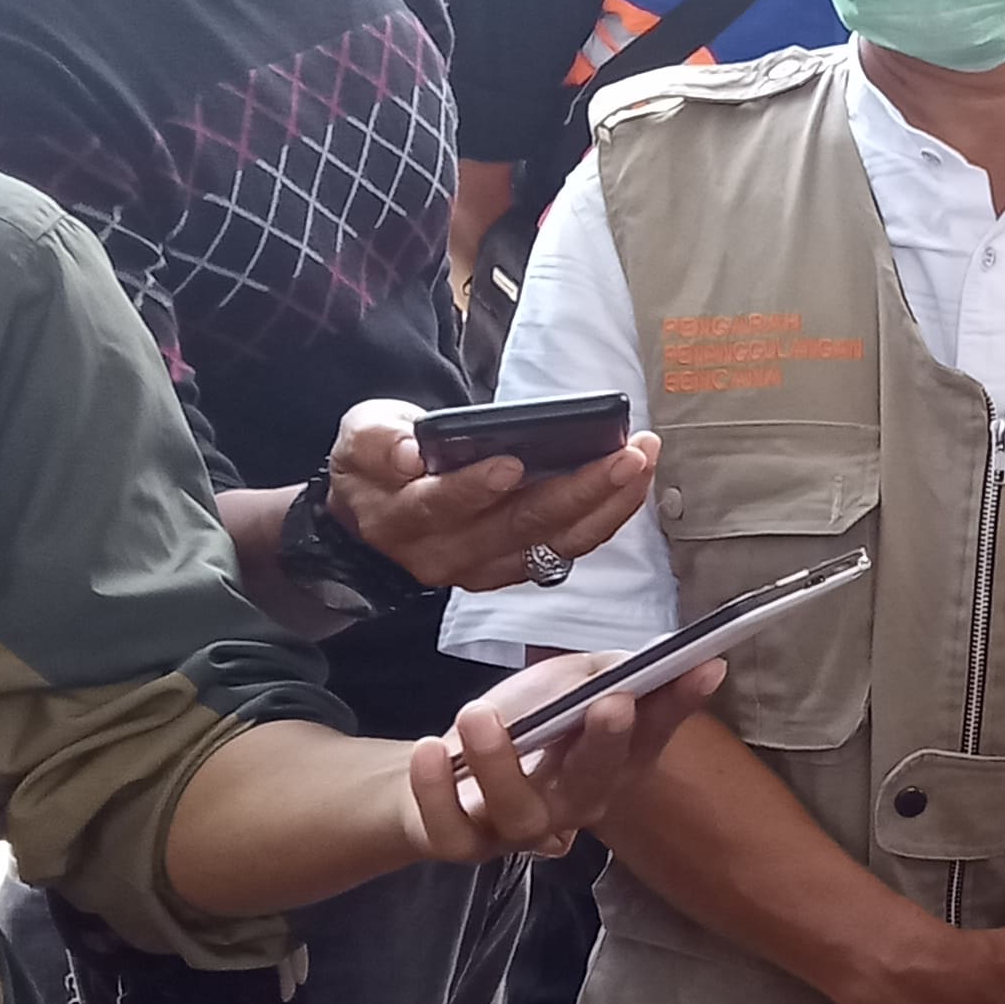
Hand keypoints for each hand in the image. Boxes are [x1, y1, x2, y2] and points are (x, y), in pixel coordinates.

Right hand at [325, 399, 659, 592]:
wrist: (377, 513)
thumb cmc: (377, 463)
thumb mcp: (361, 436)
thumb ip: (381, 441)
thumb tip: (410, 452)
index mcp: (401, 518)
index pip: (440, 506)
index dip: (476, 487)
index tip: (514, 462)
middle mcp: (447, 553)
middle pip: (519, 526)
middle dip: (579, 489)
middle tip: (625, 454)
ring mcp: (486, 567)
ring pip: (555, 543)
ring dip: (608, 503)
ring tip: (643, 458)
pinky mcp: (516, 567)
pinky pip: (569, 548)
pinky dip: (606, 516)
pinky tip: (634, 480)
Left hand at [403, 651, 727, 861]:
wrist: (444, 763)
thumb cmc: (521, 721)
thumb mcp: (567, 682)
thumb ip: (607, 672)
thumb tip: (652, 658)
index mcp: (609, 765)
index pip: (652, 736)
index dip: (679, 704)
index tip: (704, 665)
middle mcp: (574, 804)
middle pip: (596, 784)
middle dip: (607, 743)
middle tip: (612, 700)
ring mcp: (519, 829)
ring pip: (522, 814)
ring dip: (501, 763)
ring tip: (480, 713)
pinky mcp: (463, 842)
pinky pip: (452, 831)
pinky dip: (438, 792)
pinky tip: (433, 749)